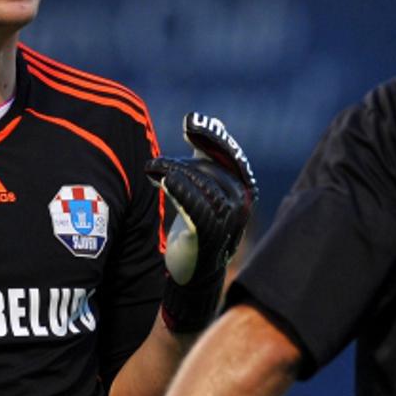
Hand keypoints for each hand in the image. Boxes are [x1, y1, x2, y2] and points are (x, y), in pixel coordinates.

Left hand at [145, 113, 256, 331]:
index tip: (191, 122)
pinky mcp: (209, 235)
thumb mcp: (203, 189)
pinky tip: (161, 180)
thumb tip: (201, 123)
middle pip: (210, 169)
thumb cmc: (197, 227)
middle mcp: (240, 204)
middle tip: (155, 162)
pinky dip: (178, 189)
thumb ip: (204, 160)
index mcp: (243, 190)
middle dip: (180, 160)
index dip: (212, 137)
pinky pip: (193, 205)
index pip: (229, 155)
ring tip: (151, 169)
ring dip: (172, 172)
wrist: (193, 273)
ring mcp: (227, 220)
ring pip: (199, 184)